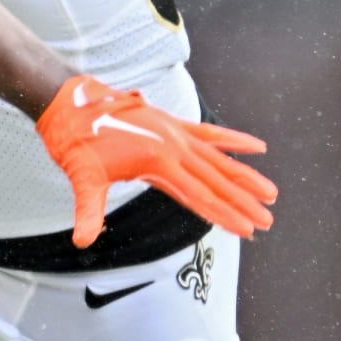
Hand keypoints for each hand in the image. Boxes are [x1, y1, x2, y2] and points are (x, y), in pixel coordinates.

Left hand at [36, 75, 276, 247]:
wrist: (68, 101)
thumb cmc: (74, 141)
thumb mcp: (81, 178)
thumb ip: (88, 211)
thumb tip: (81, 240)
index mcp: (156, 161)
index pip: (199, 196)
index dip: (224, 215)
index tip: (248, 230)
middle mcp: (172, 145)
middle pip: (215, 179)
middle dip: (243, 202)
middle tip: (269, 222)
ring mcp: (173, 131)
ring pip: (218, 158)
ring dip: (245, 176)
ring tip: (272, 193)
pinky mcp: (170, 122)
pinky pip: (209, 132)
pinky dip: (233, 139)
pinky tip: (258, 146)